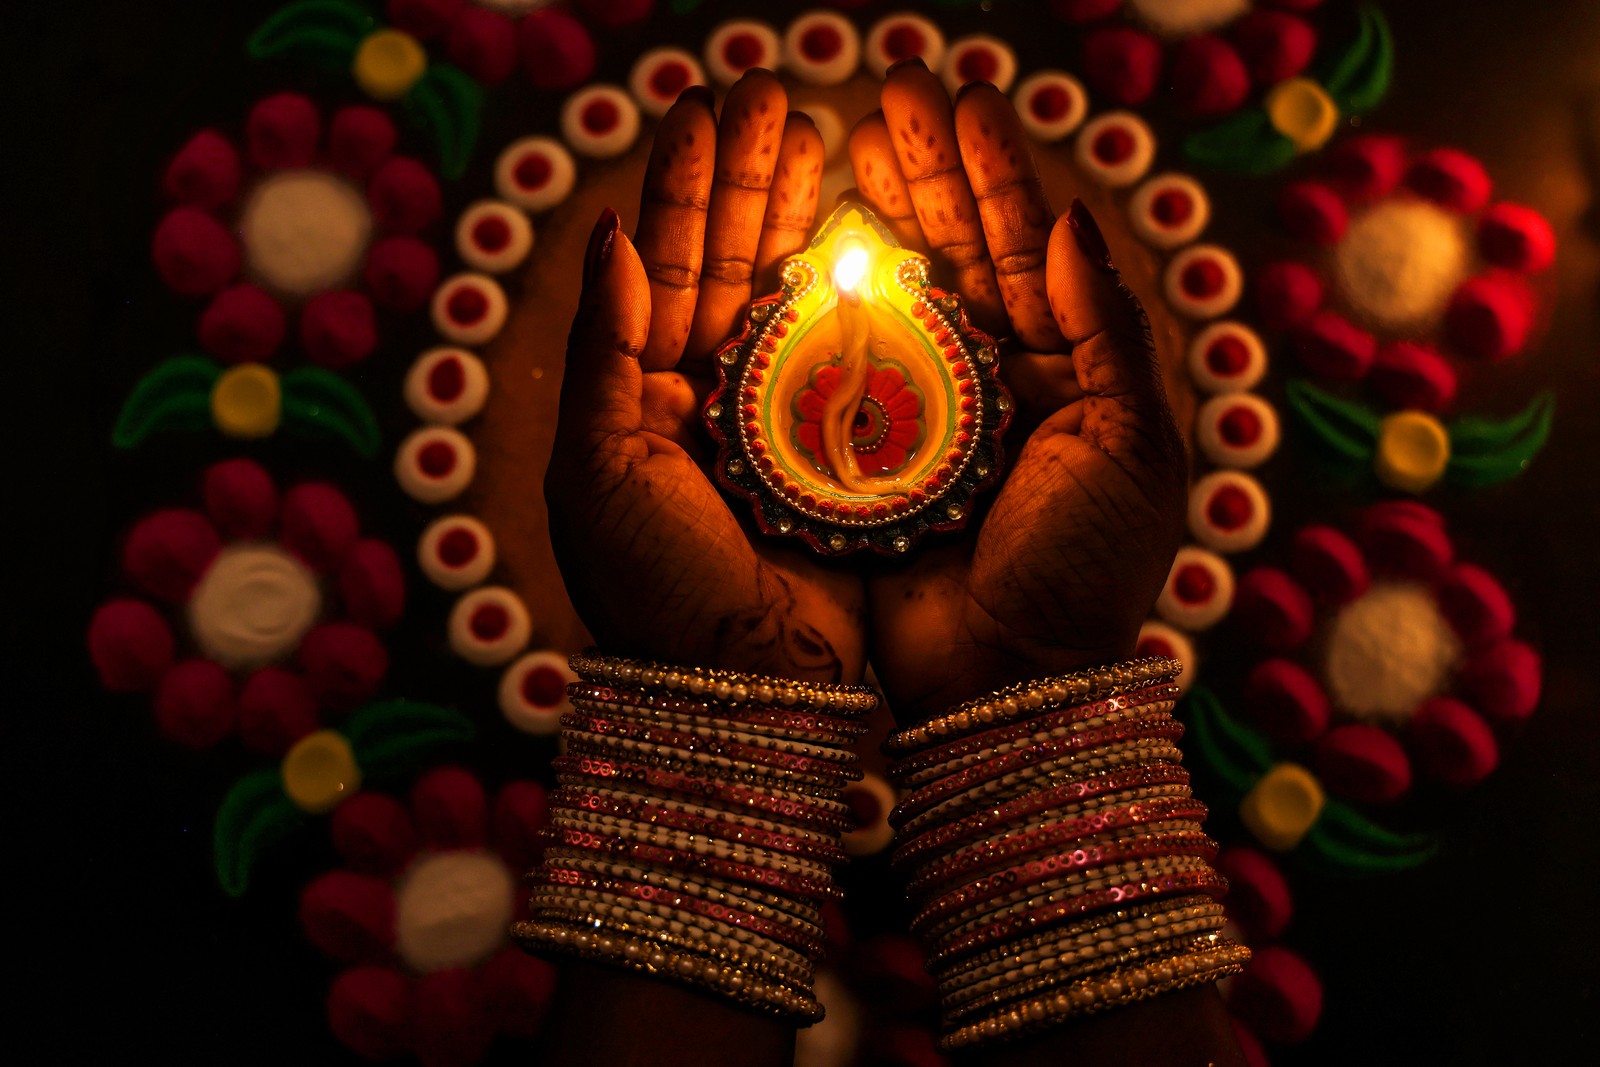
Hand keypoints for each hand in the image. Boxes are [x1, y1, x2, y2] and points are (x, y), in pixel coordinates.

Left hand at [545, 73, 865, 683]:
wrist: (744, 695)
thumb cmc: (653, 592)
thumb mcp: (598, 470)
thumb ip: (605, 349)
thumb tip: (611, 232)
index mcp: (641, 398)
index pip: (664, 266)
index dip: (689, 184)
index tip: (711, 105)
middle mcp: (709, 400)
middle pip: (731, 262)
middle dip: (752, 177)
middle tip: (778, 92)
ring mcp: (779, 423)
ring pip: (790, 296)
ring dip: (801, 215)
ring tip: (825, 136)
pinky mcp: (842, 453)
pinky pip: (849, 355)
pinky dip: (855, 292)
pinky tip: (869, 230)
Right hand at [848, 62, 1188, 721]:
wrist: (1009, 683)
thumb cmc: (1087, 571)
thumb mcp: (1132, 443)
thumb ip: (1107, 327)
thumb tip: (1070, 218)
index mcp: (1066, 374)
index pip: (1026, 250)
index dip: (992, 173)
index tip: (958, 98)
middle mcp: (993, 383)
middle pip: (956, 255)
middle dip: (923, 171)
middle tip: (885, 91)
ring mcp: (925, 417)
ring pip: (897, 296)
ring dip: (874, 217)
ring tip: (842, 140)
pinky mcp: (865, 456)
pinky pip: (843, 366)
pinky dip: (826, 304)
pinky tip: (805, 242)